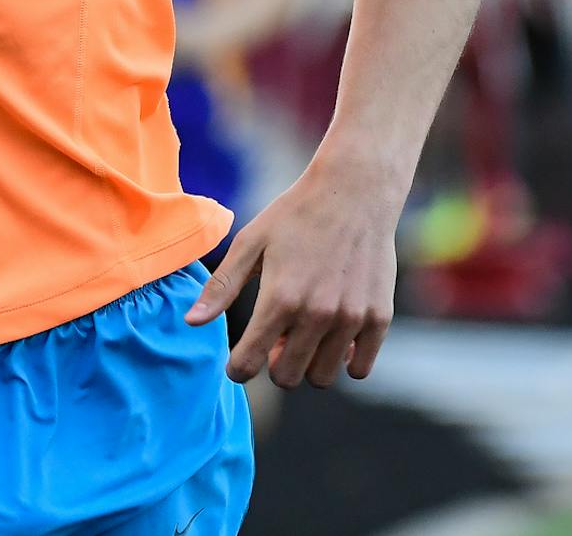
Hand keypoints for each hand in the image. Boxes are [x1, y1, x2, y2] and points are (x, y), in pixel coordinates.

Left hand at [188, 155, 399, 387]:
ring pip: (322, 377)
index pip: (249, 363)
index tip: (238, 363)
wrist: (354, 192)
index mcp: (280, 298)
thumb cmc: (295, 215)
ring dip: (308, 363)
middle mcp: (317, 314)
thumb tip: (192, 322)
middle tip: (274, 338)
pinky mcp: (379, 318)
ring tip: (304, 332)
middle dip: (273, 366)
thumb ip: (221, 286)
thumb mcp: (251, 242)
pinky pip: (360, 368)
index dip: (238, 368)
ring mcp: (351, 319)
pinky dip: (344, 359)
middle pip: (286, 378)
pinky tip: (334, 334)